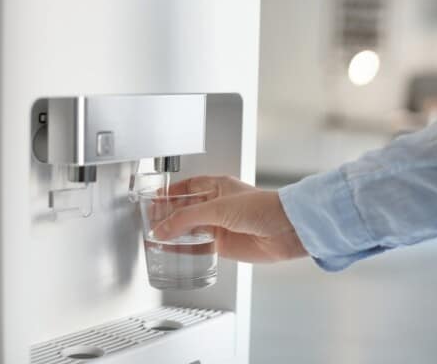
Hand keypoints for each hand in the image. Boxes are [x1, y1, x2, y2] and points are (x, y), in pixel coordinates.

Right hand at [153, 176, 307, 262]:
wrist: (285, 230)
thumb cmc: (262, 208)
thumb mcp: (218, 207)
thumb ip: (187, 218)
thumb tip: (163, 228)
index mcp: (217, 186)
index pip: (187, 187)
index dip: (170, 193)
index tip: (153, 200)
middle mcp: (217, 205)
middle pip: (186, 209)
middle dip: (168, 216)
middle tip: (151, 222)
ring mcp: (220, 225)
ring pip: (190, 229)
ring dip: (175, 234)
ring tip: (157, 238)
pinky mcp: (224, 245)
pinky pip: (199, 246)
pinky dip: (185, 249)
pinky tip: (174, 250)